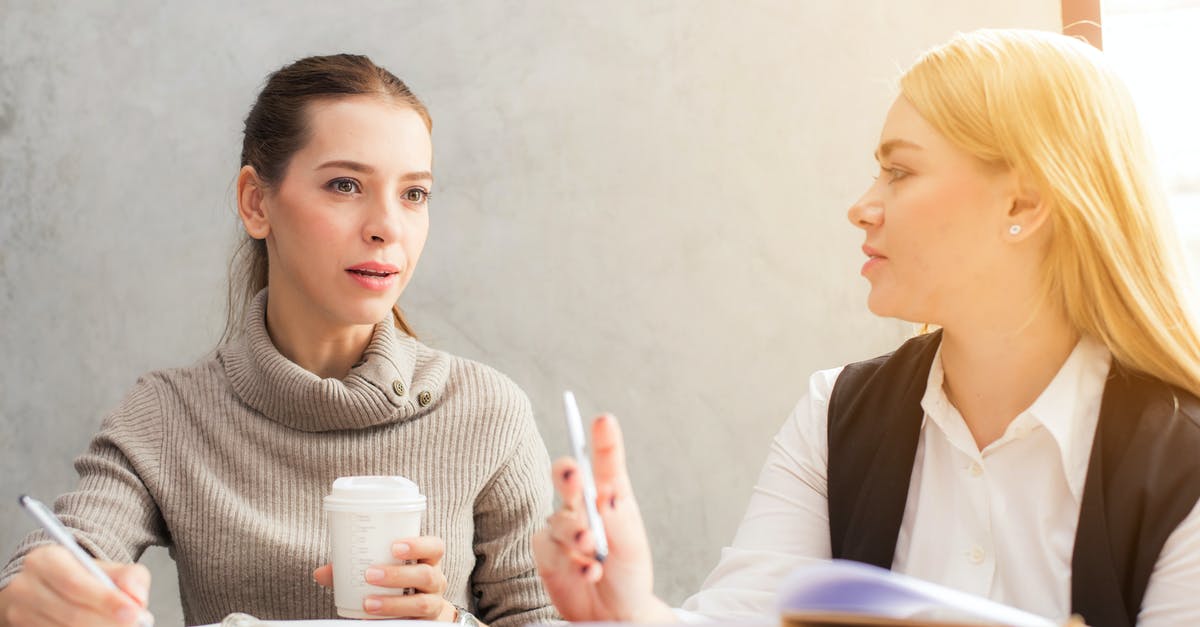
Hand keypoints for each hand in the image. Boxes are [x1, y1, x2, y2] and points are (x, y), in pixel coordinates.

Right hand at [0, 545, 151, 626]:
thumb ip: (129, 577)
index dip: (106, 601)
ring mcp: (20, 612)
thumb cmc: (82, 577)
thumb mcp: (107, 568)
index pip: (75, 583)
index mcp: (46, 560)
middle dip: (107, 621)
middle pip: (71, 613)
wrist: (52, 588)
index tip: (134, 613)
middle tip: (134, 624)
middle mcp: (26, 586)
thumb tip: (137, 599)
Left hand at [313, 535, 456, 620]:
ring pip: (422, 603)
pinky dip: (391, 621)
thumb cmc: (399, 582)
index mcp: (428, 560)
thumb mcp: (386, 569)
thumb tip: (320, 573)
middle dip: (398, 575)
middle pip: (426, 575)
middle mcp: (435, 581)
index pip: (435, 547)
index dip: (419, 545)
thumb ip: (355, 568)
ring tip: (368, 603)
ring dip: (393, 603)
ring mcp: (434, 604)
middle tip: (370, 574)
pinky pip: (412, 624)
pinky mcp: (426, 624)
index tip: (394, 547)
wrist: (420, 613)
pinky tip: (370, 621)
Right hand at [532, 414, 674, 622]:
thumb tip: (606, 493)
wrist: (613, 613)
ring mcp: (561, 528)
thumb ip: (619, 521)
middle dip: (568, 474)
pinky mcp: (546, 553)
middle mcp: (582, 506)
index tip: (603, 421)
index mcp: (611, 497)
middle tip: (576, 478)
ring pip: (558, 519)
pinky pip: (550, 549)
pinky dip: (571, 561)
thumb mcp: (632, 548)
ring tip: (592, 549)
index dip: (604, 441)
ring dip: (575, 533)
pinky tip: (588, 571)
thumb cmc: (627, 575)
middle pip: (567, 477)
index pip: (606, 464)